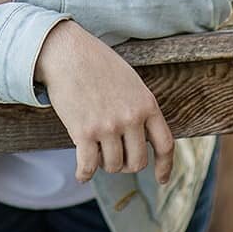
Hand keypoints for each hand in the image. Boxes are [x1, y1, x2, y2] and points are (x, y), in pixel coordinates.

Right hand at [35, 21, 173, 185]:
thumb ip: (140, 107)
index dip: (164, 166)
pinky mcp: (83, 132)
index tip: (160, 179)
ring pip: (113, 165)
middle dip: (126, 164)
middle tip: (114, 156)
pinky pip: (88, 166)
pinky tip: (81, 174)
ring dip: (104, 163)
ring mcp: (108, 126)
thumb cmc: (97, 63)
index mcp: (146, 104)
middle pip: (137, 162)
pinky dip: (84, 174)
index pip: (165, 144)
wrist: (67, 52)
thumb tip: (144, 138)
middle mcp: (130, 118)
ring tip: (95, 150)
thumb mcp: (130, 81)